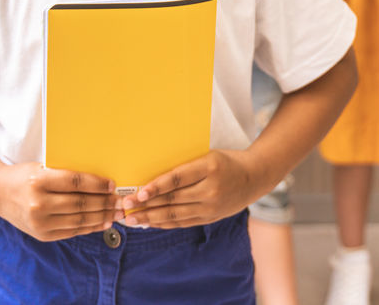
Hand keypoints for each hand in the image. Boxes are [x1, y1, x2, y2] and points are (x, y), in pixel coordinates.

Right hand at [0, 162, 121, 241]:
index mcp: (39, 180)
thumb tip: (99, 181)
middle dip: (104, 203)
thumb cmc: (25, 176)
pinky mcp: (42, 235)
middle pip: (80, 203)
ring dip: (102, 217)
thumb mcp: (42, 168)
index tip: (112, 184)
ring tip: (116, 213)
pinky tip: (103, 223)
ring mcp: (40, 222)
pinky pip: (72, 231)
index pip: (76, 182)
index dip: (97, 184)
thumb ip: (65, 174)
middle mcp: (39, 203)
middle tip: (120, 201)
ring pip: (79, 220)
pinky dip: (90, 227)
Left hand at [119, 149, 259, 228]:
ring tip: (131, 218)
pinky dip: (164, 223)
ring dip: (150, 217)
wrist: (254, 177)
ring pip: (175, 215)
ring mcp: (211, 207)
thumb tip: (152, 176)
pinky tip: (149, 222)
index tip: (138, 192)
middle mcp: (211, 189)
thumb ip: (186, 166)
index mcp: (210, 167)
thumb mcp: (208, 155)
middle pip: (173, 200)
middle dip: (145, 205)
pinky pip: (183, 223)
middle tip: (124, 207)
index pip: (178, 178)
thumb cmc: (226, 161)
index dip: (157, 186)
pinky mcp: (210, 218)